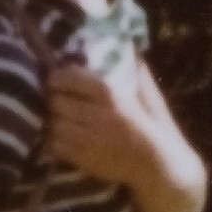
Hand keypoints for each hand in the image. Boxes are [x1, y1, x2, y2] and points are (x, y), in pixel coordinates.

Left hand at [47, 60, 199, 211]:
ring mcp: (90, 138)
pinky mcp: (84, 158)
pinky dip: (55, 141)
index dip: (57, 79)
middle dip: (54, 101)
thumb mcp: (147, 95)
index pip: (66, 77)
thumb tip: (129, 46)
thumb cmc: (153, 126)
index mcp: (111, 92)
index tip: (57, 82)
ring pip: (53, 124)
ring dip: (53, 122)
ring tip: (62, 121)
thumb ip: (134, 71)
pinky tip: (65, 139)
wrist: (159, 165)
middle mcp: (98, 114)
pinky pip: (55, 145)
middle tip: (59, 103)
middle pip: (55, 101)